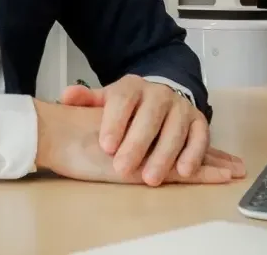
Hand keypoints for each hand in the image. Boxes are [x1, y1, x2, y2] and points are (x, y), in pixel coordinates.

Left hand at [58, 77, 244, 186]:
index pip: (122, 101)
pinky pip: (200, 137)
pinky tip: (183, 172)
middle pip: (149, 117)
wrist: (159, 96)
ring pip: (174, 130)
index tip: (106, 146)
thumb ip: (87, 100)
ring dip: (163, 155)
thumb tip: (66, 96)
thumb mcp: (107, 100)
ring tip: (149, 179)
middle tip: (122, 169)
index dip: (114, 123)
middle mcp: (159, 94)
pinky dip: (193, 154)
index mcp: (132, 87)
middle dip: (136, 144)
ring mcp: (181, 107)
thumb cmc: (127, 107)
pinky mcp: (199, 121)